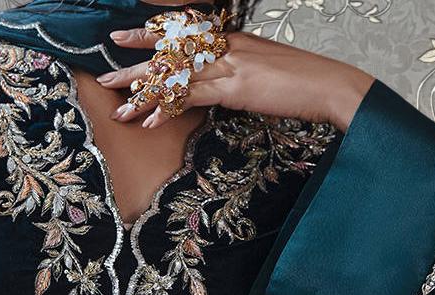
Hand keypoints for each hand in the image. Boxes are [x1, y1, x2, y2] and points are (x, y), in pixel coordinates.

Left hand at [98, 26, 374, 130]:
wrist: (329, 84)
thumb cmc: (300, 81)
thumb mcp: (263, 72)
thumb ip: (237, 74)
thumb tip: (217, 85)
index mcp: (231, 40)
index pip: (183, 33)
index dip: (151, 35)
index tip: (123, 38)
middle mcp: (225, 47)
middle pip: (171, 53)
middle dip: (136, 65)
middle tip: (105, 78)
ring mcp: (230, 65)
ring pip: (176, 76)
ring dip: (144, 95)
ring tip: (118, 108)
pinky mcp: (236, 88)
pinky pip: (194, 98)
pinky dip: (169, 110)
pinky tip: (149, 123)